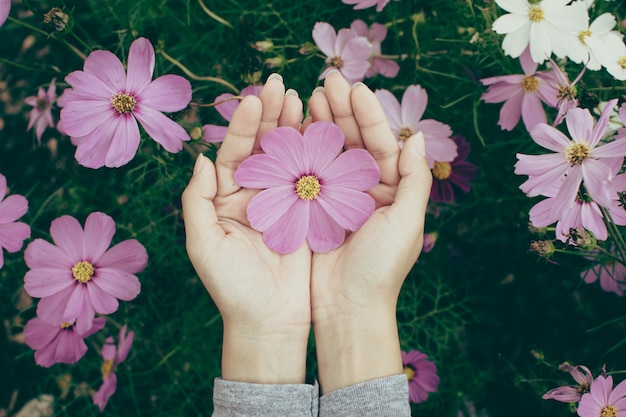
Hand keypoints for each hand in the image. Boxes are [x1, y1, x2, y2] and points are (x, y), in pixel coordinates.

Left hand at [182, 74, 309, 383]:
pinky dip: (316, 155)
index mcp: (225, 199)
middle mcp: (253, 196)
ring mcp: (282, 203)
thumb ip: (196, 200)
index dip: (243, 126)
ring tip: (303, 98)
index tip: (255, 98)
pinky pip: (311, 179)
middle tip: (281, 86)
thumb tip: (200, 157)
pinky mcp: (307, 215)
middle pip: (261, 148)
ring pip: (287, 158)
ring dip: (293, 128)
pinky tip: (322, 130)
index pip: (232, 153)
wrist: (270, 322)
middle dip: (270, 117)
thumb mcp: (203, 244)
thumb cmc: (232, 288)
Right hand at [308, 71, 431, 392]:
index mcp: (392, 190)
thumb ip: (415, 180)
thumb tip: (416, 137)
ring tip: (308, 98)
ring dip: (321, 125)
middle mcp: (366, 190)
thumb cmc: (381, 268)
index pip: (382, 144)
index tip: (353, 89)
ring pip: (330, 153)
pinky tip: (293, 130)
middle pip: (354, 143)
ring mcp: (338, 199)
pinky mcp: (313, 210)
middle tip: (325, 83)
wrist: (347, 308)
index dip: (368, 116)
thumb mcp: (407, 223)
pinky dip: (302, 152)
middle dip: (341, 112)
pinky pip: (308, 174)